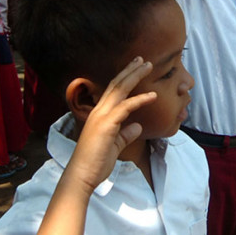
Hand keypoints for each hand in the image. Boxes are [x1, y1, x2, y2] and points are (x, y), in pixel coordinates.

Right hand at [64, 57, 155, 191]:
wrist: (82, 175)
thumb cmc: (96, 163)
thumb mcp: (115, 146)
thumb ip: (125, 135)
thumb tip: (137, 127)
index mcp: (99, 114)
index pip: (113, 91)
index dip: (125, 78)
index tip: (136, 67)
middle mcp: (99, 111)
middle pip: (116, 84)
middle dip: (130, 70)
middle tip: (144, 59)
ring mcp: (101, 116)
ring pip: (120, 89)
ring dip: (135, 76)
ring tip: (148, 66)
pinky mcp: (106, 124)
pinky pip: (125, 107)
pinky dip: (140, 100)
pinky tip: (153, 96)